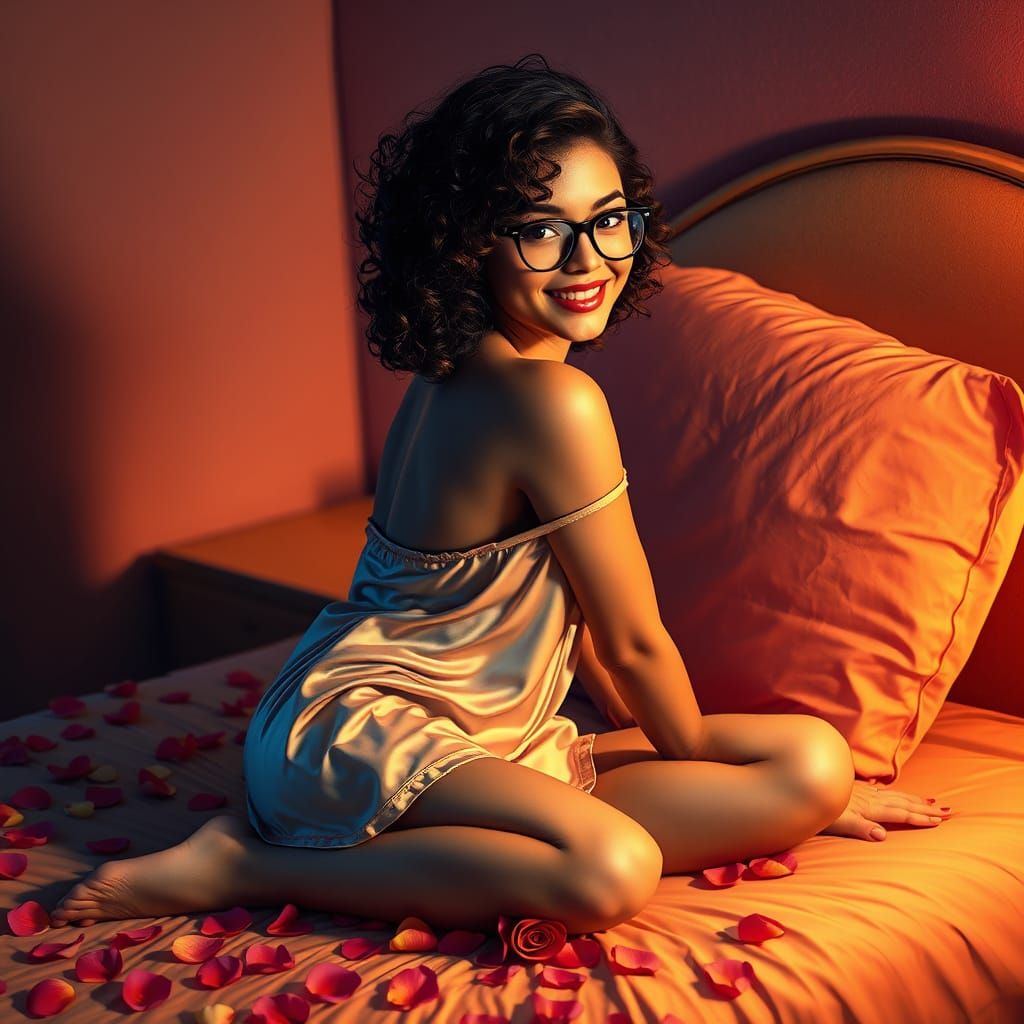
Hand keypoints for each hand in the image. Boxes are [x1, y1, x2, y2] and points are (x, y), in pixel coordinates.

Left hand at [817, 779, 952, 840]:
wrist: (804, 785)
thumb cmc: (820, 811)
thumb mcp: (838, 823)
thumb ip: (860, 828)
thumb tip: (882, 836)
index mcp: (869, 808)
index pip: (900, 814)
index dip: (920, 817)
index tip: (940, 820)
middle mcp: (870, 798)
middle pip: (903, 803)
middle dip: (926, 807)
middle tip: (948, 810)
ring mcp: (863, 791)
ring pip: (895, 795)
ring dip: (915, 799)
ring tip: (933, 801)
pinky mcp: (856, 788)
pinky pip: (883, 790)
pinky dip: (896, 793)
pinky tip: (898, 793)